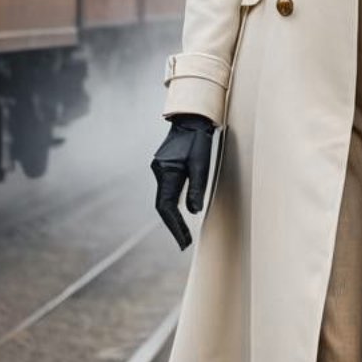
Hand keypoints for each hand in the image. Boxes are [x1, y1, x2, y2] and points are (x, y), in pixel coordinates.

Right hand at [151, 113, 216, 249]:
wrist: (192, 118)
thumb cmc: (198, 139)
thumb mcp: (201, 164)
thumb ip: (197, 187)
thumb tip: (193, 212)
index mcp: (167, 172)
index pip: (166, 208)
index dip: (175, 227)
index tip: (184, 243)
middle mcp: (159, 172)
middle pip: (162, 206)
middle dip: (173, 225)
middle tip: (184, 243)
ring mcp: (160, 169)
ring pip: (164, 198)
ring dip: (173, 216)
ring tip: (184, 233)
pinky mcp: (165, 166)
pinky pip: (167, 190)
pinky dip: (173, 203)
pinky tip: (181, 212)